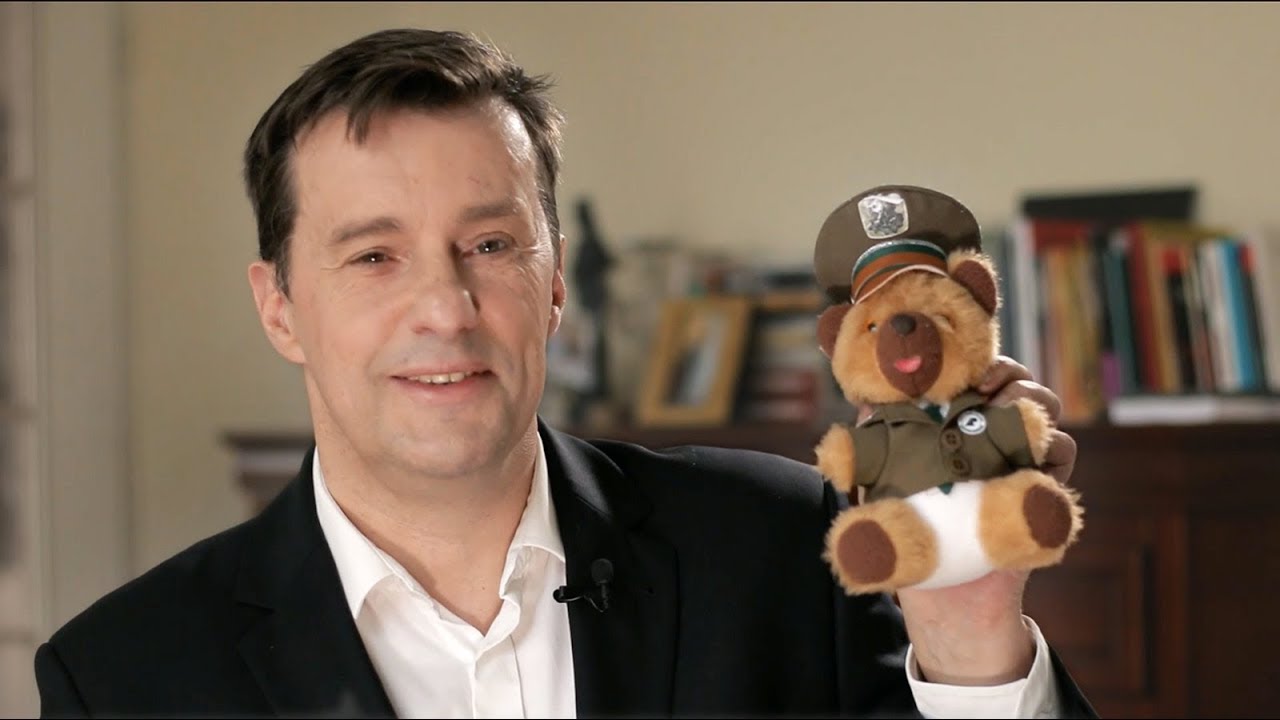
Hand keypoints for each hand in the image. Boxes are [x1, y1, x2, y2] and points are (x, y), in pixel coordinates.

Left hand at [894, 355, 1074, 685]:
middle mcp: (995, 433)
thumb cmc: (906, 525)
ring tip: (1003, 418)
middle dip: (1012, 376)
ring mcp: (1023, 457)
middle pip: (1021, 382)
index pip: (980, 374)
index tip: (968, 370)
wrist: (940, 590)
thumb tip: (864, 401)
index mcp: (959, 421)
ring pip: (1047, 410)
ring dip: (1032, 404)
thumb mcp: (880, 477)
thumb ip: (875, 438)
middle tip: (986, 391)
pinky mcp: (1045, 488)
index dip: (982, 362)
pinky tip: (1024, 455)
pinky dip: (1051, 449)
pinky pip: (1063, 455)